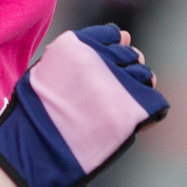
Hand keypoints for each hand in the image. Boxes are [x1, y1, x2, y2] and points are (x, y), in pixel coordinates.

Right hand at [0, 23, 169, 186]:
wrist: (31, 151)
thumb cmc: (37, 113)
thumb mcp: (50, 69)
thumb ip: (85, 51)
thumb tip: (126, 35)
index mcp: (76, 45)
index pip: (113, 36)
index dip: (112, 51)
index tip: (103, 67)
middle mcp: (99, 60)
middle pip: (131, 56)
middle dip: (127, 68)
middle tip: (111, 91)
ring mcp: (116, 86)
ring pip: (144, 76)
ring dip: (138, 87)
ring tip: (120, 106)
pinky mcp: (128, 113)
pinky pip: (155, 104)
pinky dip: (150, 109)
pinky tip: (135, 119)